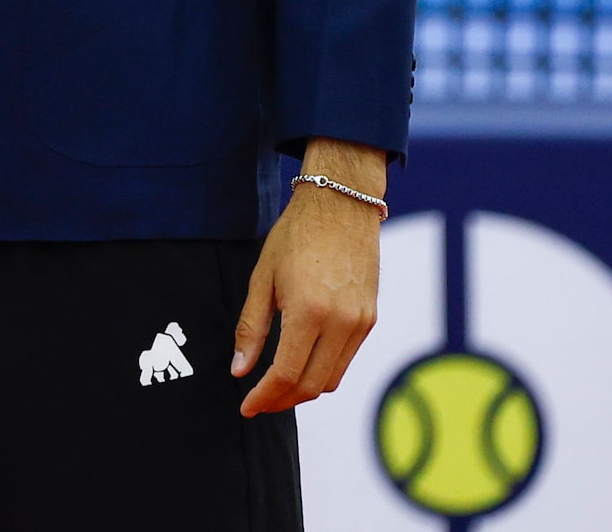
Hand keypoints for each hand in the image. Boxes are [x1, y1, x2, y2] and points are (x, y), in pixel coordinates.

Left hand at [234, 140, 384, 415]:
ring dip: (304, 390)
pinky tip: (302, 365)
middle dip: (283, 400)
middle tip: (258, 401)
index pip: (287, 374)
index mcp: (309, 312)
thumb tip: (240, 369)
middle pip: (312, 385)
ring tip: (276, 388)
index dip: (265, 396)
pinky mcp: (371, 319)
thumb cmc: (294, 236)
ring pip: (332, 378)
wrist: (340, 204)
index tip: (246, 407)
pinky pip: (346, 360)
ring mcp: (361, 323)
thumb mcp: (262, 278)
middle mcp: (341, 323)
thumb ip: (251, 328)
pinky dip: (323, 371)